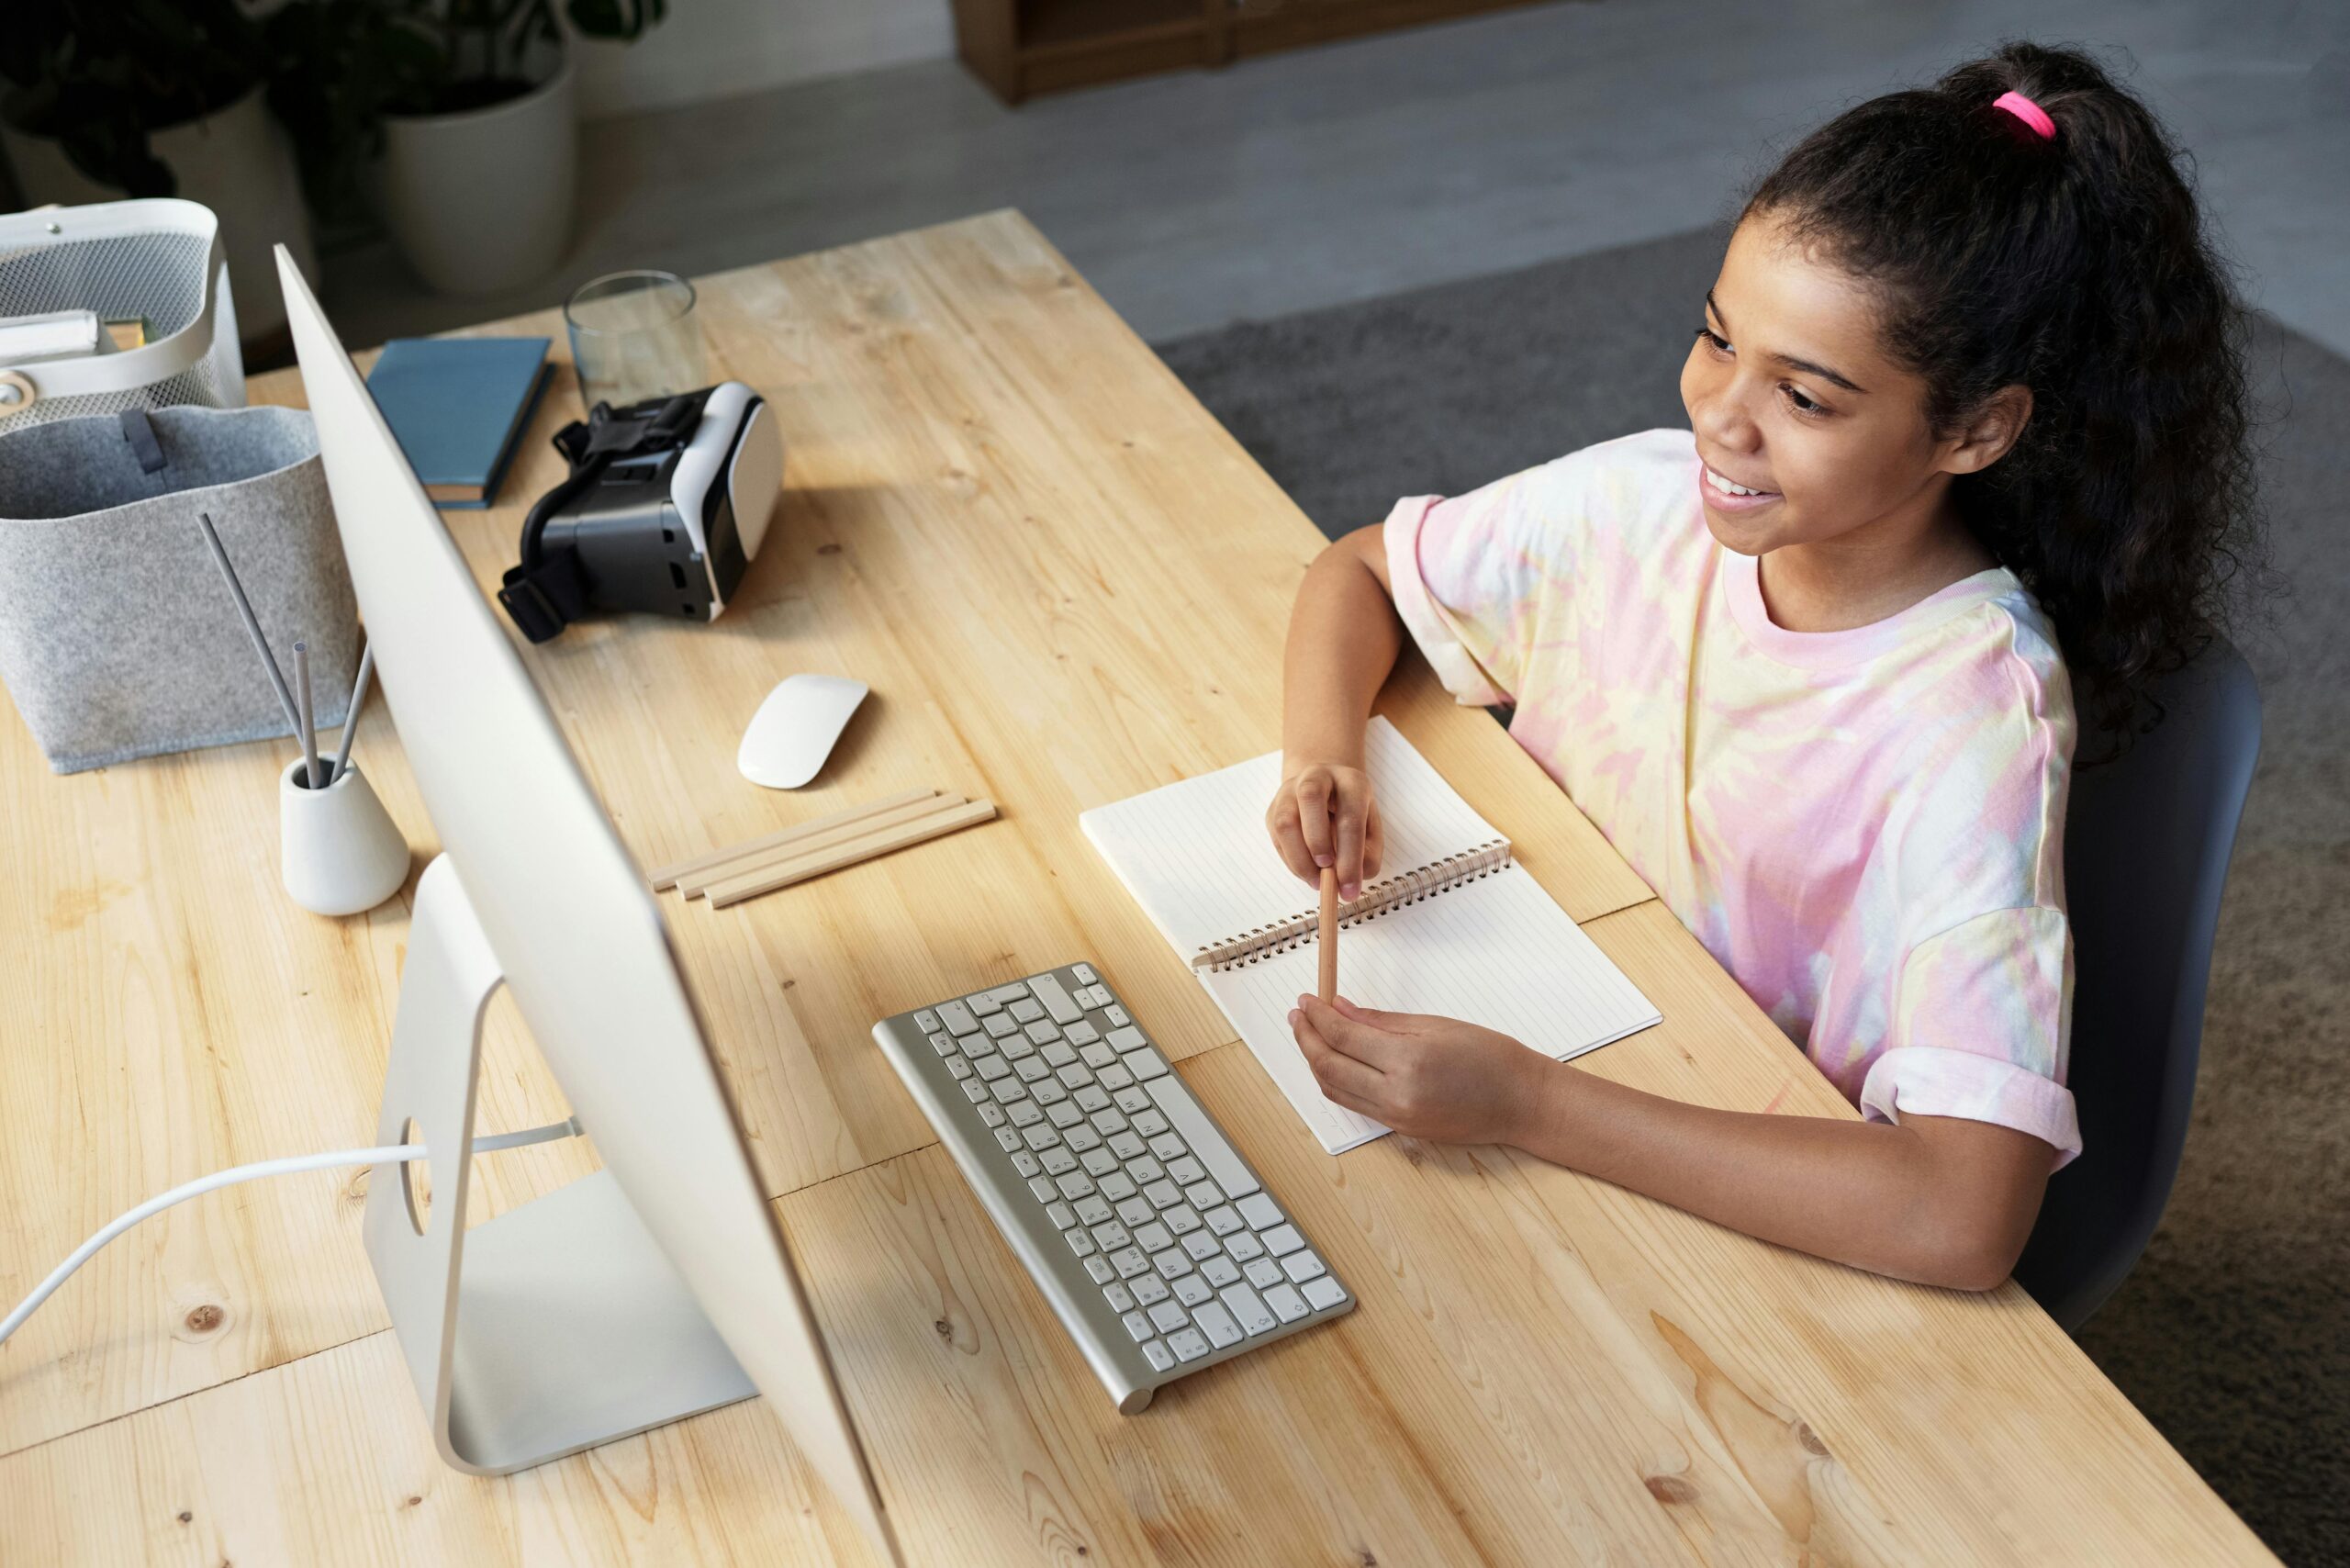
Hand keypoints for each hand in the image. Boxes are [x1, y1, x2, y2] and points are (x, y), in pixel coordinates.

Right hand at [1266, 762, 1382, 899]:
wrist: (1327, 791)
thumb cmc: (1353, 814)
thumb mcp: (1371, 831)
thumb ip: (1367, 857)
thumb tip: (1348, 882)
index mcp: (1350, 781)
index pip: (1350, 817)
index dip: (1350, 857)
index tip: (1350, 890)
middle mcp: (1317, 777)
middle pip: (1310, 797)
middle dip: (1318, 841)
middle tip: (1328, 873)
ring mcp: (1290, 790)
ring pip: (1285, 820)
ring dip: (1300, 858)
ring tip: (1317, 880)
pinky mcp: (1274, 808)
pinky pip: (1276, 838)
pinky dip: (1291, 861)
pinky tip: (1307, 871)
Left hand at [1288, 994, 1551, 1146]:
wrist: (1522, 1102)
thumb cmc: (1490, 1058)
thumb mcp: (1435, 1026)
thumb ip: (1381, 1021)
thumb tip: (1340, 1009)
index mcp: (1408, 1061)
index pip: (1343, 1036)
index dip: (1317, 1017)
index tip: (1307, 1001)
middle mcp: (1398, 1094)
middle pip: (1329, 1067)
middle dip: (1306, 1039)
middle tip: (1298, 1015)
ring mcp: (1397, 1118)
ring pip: (1336, 1091)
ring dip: (1316, 1062)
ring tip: (1309, 1035)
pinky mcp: (1400, 1131)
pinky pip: (1355, 1105)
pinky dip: (1337, 1082)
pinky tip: (1335, 1061)